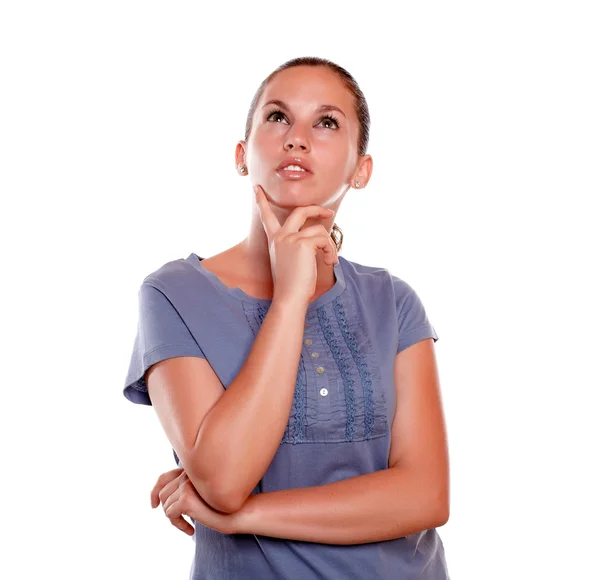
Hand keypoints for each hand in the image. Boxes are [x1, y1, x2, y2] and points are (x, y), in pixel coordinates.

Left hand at [150, 467, 238, 535]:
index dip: (155, 491)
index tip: (153, 504)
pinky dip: (179, 525)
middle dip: (168, 509)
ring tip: (190, 525)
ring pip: (166, 506)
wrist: (239, 511)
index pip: (165, 478)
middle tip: (179, 520)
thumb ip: (187, 489)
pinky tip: (191, 530)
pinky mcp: (186, 497)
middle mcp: (187, 473)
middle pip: (162, 494)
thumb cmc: (224, 505)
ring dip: (176, 519)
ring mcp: (186, 484)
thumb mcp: (203, 494)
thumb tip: (163, 499)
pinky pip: (170, 515)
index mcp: (191, 470)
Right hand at [254, 184, 337, 304]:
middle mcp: (280, 236)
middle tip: (328, 213)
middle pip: (300, 211)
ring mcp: (290, 238)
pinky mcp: (303, 243)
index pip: (266, 216)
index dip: (262, 201)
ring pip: (319, 230)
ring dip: (329, 245)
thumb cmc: (292, 285)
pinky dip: (331, 251)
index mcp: (274, 240)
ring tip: (330, 259)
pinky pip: (324, 240)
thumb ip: (299, 245)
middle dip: (316, 209)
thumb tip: (319, 236)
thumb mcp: (291, 261)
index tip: (256, 189)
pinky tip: (329, 262)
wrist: (289, 297)